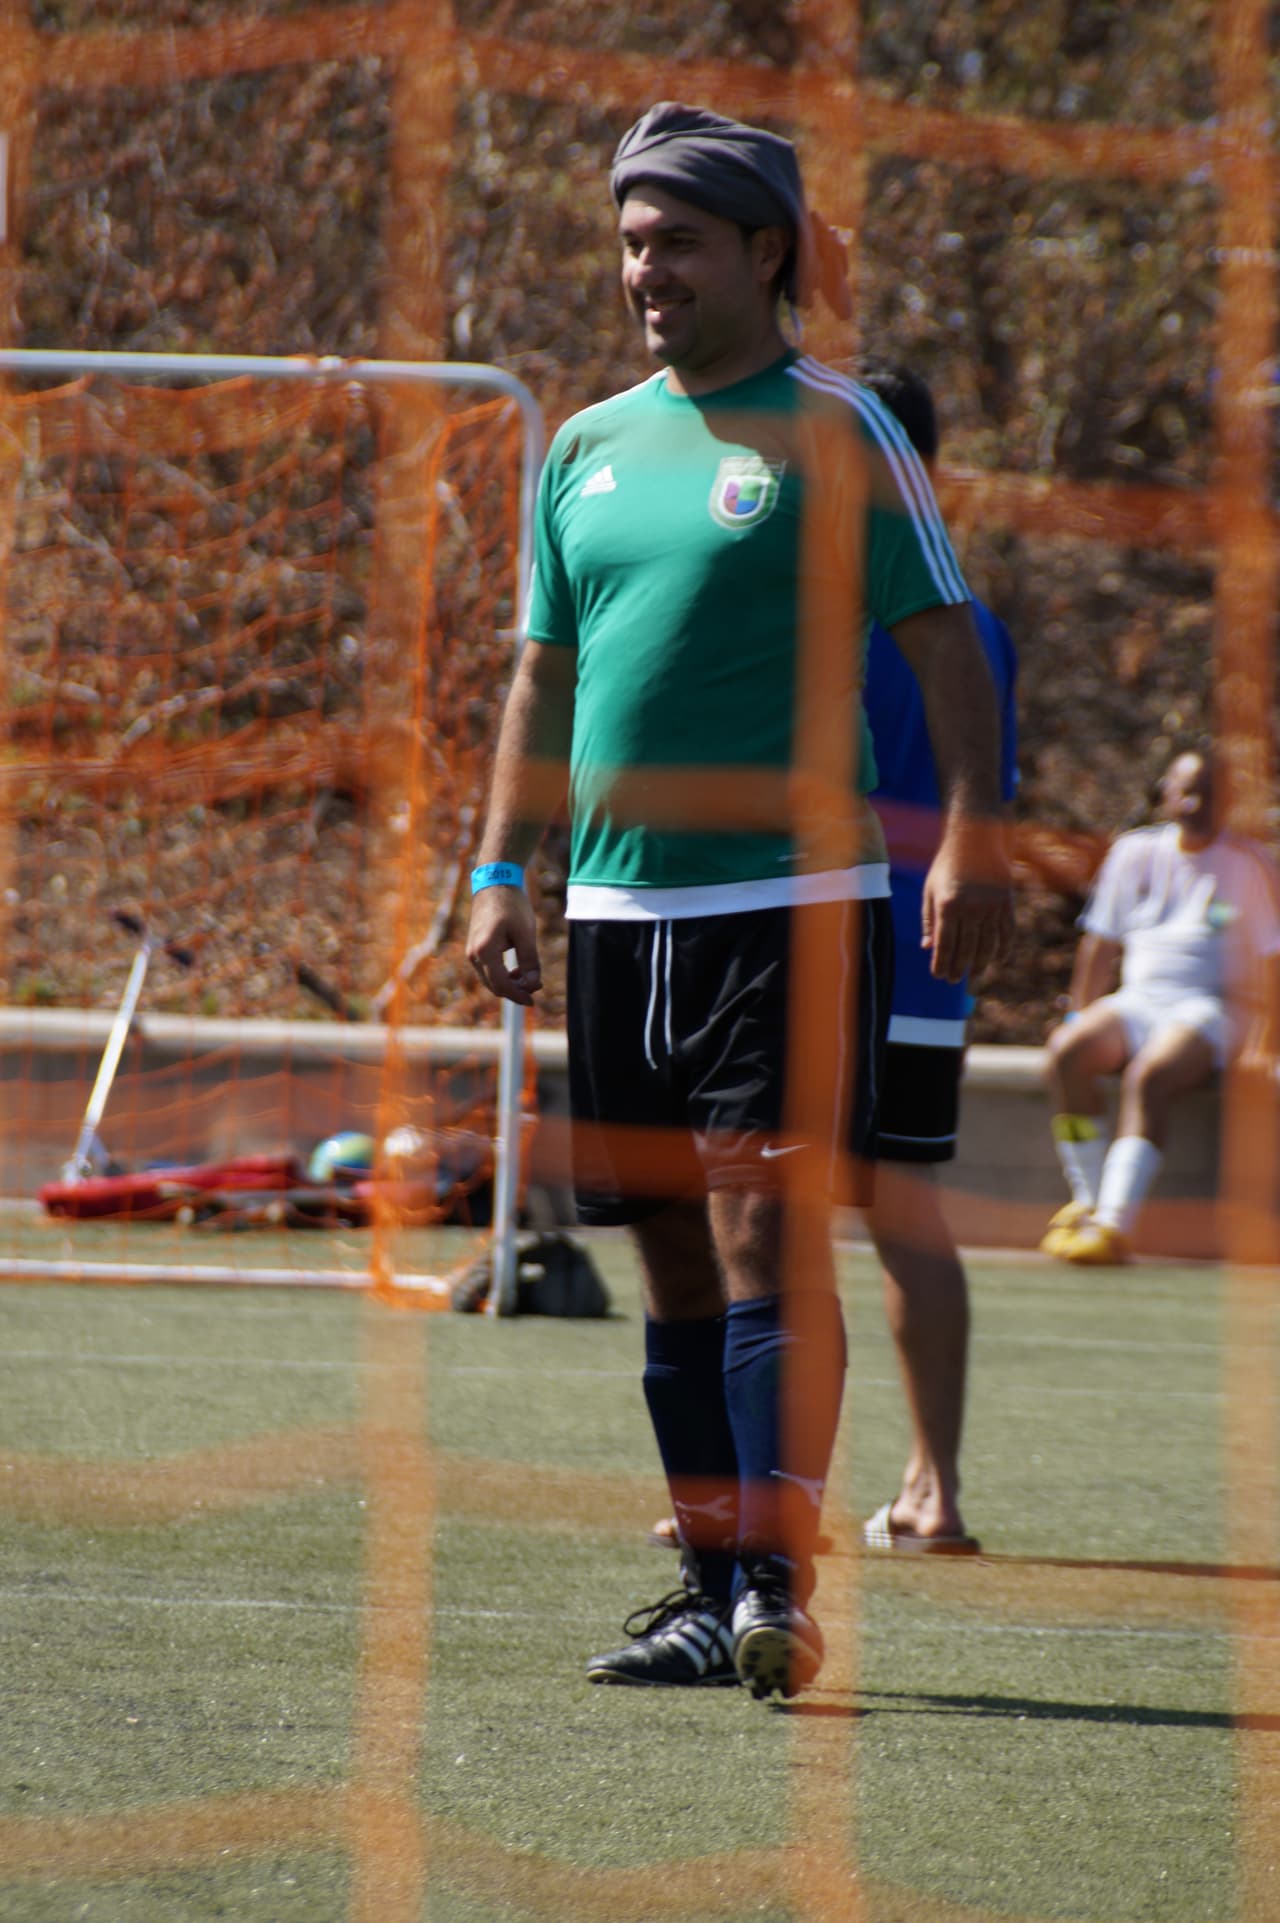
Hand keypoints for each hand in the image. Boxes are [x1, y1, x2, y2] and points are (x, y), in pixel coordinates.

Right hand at [466, 886, 541, 1004]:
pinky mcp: (474, 948)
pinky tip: (517, 971)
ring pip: (490, 980)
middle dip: (515, 991)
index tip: (533, 1000)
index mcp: (485, 951)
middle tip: (536, 987)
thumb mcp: (526, 932)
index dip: (518, 995)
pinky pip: (487, 971)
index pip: (501, 985)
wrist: (495, 882)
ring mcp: (471, 952)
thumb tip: (533, 984)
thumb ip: (530, 960)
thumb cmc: (511, 905)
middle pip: (494, 986)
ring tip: (530, 978)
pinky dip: (502, 975)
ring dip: (509, 984)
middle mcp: (473, 955)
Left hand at [921, 831, 1014, 984]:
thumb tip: (927, 948)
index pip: (945, 944)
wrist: (976, 840)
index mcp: (948, 905)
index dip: (942, 963)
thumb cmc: (947, 866)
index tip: (938, 976)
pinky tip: (997, 960)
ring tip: (973, 974)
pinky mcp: (1006, 904)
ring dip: (980, 964)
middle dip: (959, 968)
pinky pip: (1007, 933)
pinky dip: (1003, 949)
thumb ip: (928, 920)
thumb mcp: (930, 890)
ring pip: (987, 945)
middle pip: (966, 949)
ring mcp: (991, 907)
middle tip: (954, 980)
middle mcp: (971, 909)